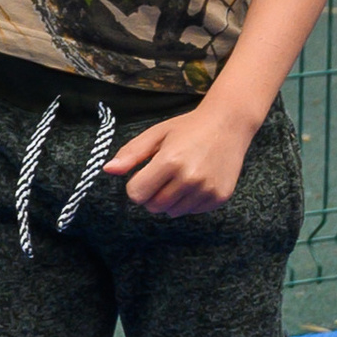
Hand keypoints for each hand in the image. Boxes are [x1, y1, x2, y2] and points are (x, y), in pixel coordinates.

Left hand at [109, 96, 257, 216]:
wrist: (228, 124)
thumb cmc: (188, 128)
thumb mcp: (156, 134)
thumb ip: (131, 153)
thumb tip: (107, 169)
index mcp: (170, 161)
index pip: (137, 194)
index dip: (136, 185)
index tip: (145, 174)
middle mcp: (190, 178)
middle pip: (153, 206)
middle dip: (151, 194)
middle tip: (162, 175)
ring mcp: (206, 190)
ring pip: (172, 212)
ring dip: (170, 199)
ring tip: (180, 176)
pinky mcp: (219, 197)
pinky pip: (192, 211)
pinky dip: (188, 201)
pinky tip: (197, 180)